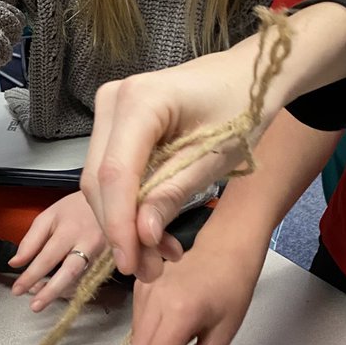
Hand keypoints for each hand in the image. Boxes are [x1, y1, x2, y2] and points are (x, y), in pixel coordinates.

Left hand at [9, 190, 107, 309]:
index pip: (47, 258)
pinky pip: (91, 281)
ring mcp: (104, 254)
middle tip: (34, 306)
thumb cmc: (76, 208)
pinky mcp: (113, 263)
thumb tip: (15, 263)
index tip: (17, 289)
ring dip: (60, 292)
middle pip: (70, 273)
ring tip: (40, 296)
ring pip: (82, 281)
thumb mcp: (49, 216)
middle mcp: (89, 243)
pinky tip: (59, 289)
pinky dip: (73, 288)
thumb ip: (31, 240)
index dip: (31, 276)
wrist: (112, 200)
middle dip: (50, 292)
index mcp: (70, 230)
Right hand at [82, 52, 267, 281]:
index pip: (114, 173)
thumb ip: (172, 196)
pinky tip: (153, 229)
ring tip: (159, 255)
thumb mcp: (214, 158)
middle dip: (120, 229)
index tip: (131, 263)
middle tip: (149, 270)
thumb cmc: (241, 107)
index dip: (118, 223)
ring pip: (100, 181)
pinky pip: (110, 172)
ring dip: (124, 222)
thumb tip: (141, 237)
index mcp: (139, 101)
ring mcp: (108, 110)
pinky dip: (129, 204)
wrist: (247, 75)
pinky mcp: (113, 124)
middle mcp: (112, 101)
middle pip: (99, 180)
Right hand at [130, 232, 266, 344]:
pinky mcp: (139, 286)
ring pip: (135, 339)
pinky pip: (136, 322)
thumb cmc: (232, 292)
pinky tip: (171, 330)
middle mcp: (155, 300)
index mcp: (180, 312)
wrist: (224, 250)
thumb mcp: (222, 336)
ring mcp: (144, 290)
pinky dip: (149, 336)